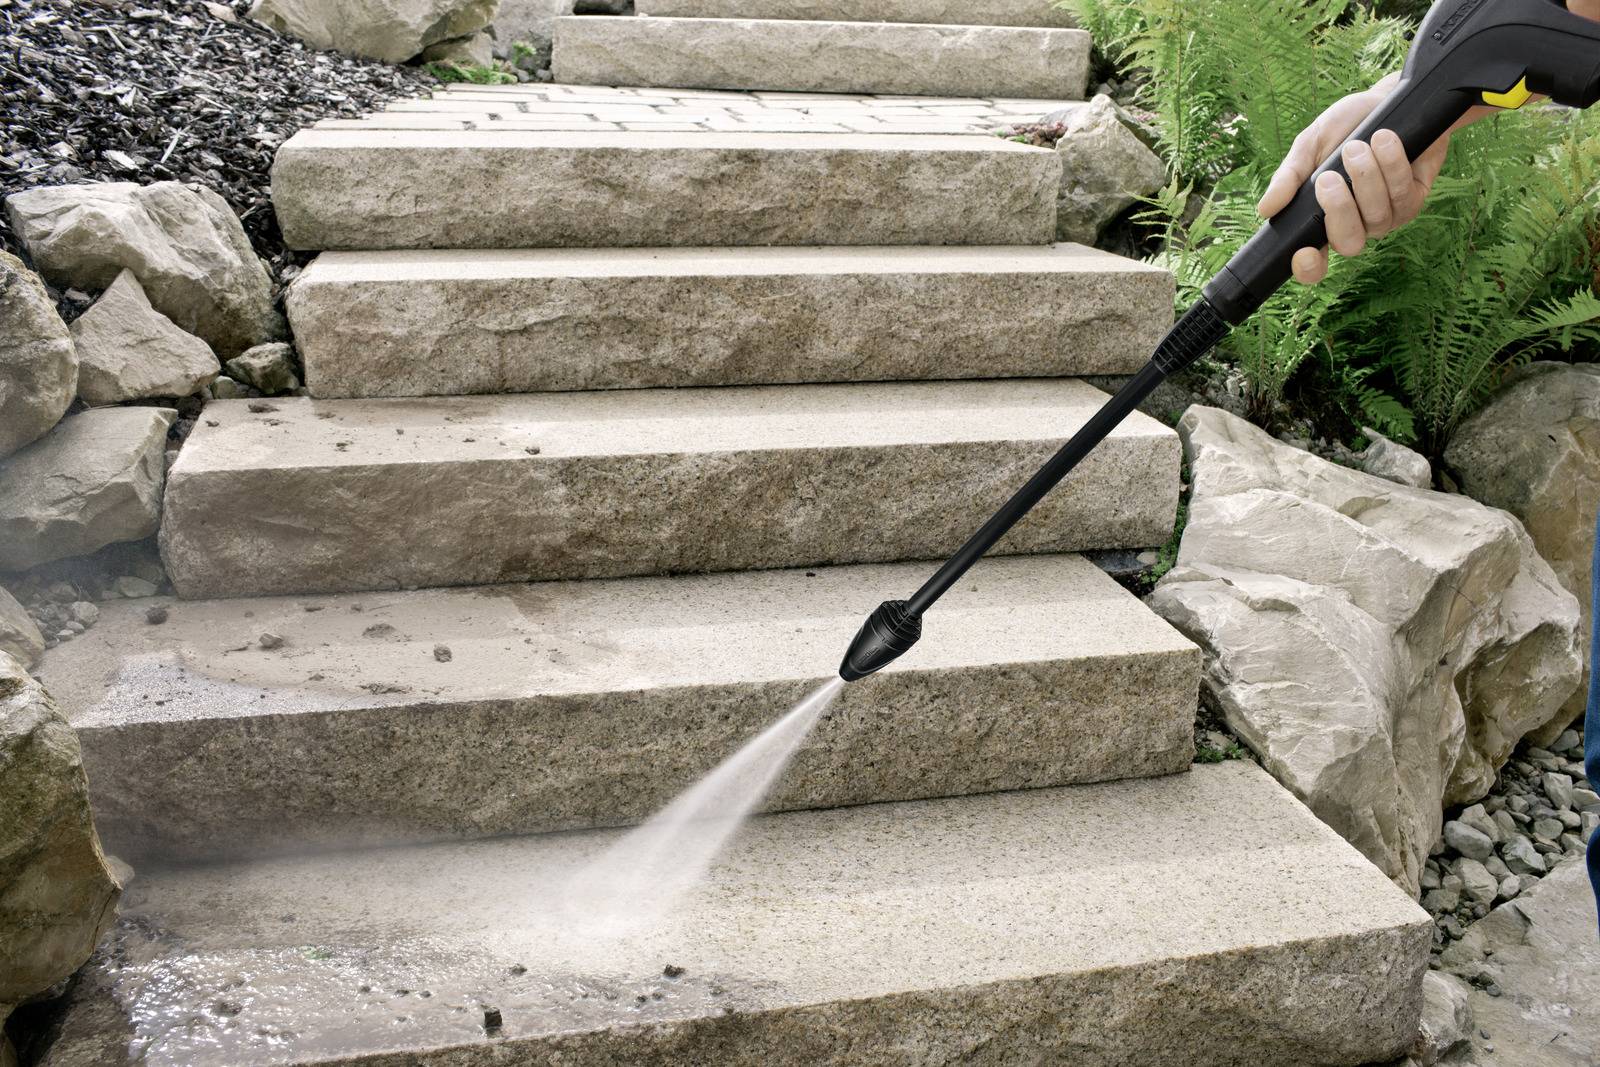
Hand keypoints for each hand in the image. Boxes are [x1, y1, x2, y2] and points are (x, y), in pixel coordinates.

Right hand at [1255, 72, 1477, 283]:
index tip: (1304, 253)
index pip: (1315, 263)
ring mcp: (1387, 216)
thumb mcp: (1309, 146)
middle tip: (1328, 176)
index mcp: (1323, 221)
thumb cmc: (1344, 127)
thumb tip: (1265, 209)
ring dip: (1365, 178)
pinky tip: (1384, 140)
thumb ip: (1289, 177)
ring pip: (1377, 217)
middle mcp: (1356, 225)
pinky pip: (1403, 195)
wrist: (1386, 100)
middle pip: (1349, 243)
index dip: (1309, 268)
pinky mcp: (1415, 199)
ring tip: (1357, 146)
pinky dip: (1391, 166)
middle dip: (1339, 210)